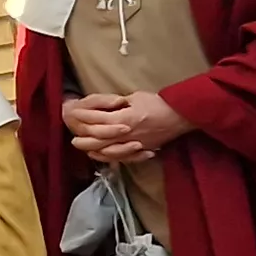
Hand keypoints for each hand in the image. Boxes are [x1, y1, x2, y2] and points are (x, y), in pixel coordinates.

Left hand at [64, 91, 190, 165]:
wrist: (181, 115)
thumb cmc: (159, 103)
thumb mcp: (136, 97)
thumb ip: (119, 103)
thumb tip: (107, 107)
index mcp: (124, 118)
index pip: (98, 121)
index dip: (84, 119)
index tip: (74, 117)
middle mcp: (127, 134)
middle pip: (99, 141)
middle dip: (84, 141)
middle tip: (74, 140)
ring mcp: (135, 144)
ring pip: (109, 152)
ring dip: (95, 152)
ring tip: (86, 150)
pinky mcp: (142, 150)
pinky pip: (124, 158)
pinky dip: (112, 158)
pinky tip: (105, 156)